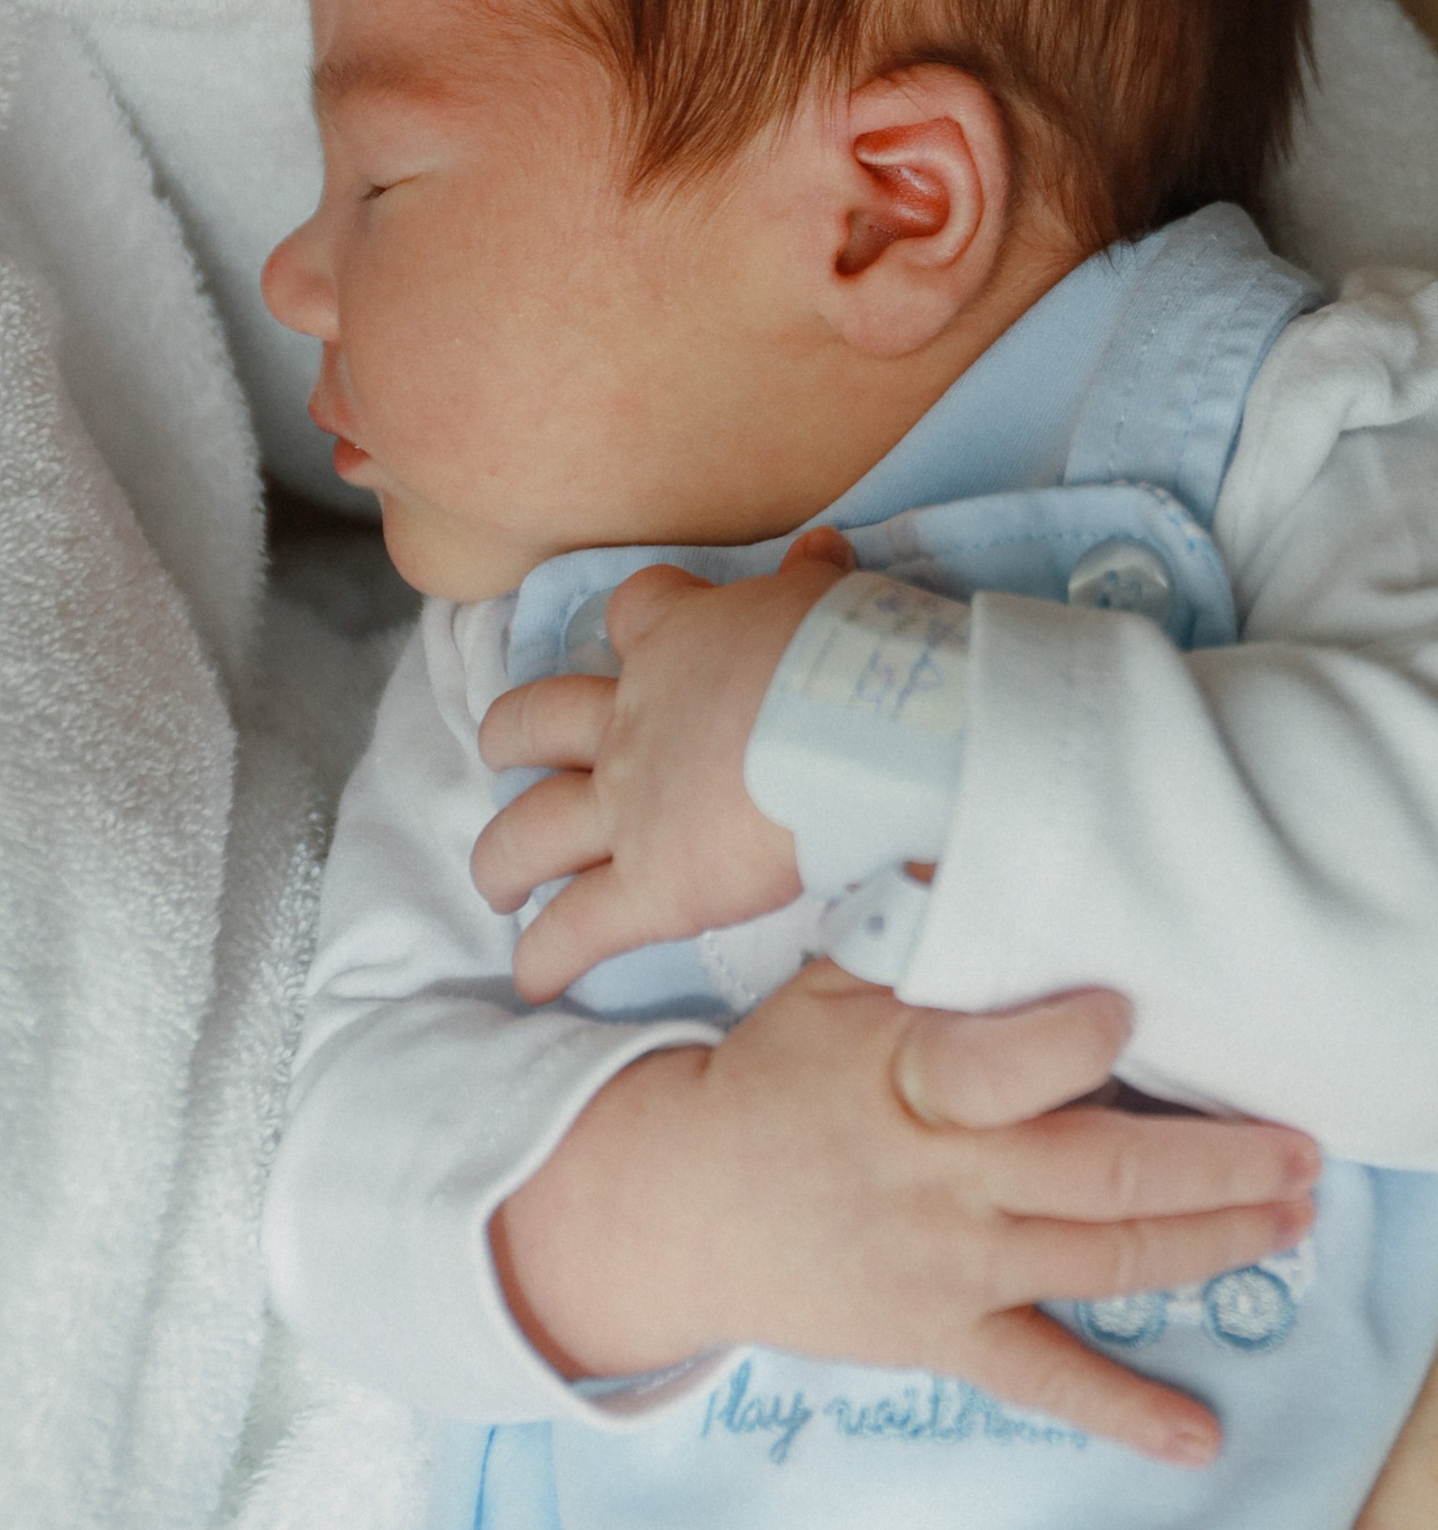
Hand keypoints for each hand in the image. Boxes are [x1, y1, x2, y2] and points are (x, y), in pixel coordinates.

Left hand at [473, 537, 851, 996]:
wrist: (849, 727)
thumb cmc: (849, 655)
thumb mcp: (829, 600)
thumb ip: (812, 581)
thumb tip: (820, 549)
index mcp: (677, 640)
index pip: (636, 611)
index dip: (639, 621)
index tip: (646, 634)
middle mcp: (631, 721)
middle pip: (535, 721)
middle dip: (514, 740)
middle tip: (511, 757)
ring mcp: (627, 805)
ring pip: (530, 829)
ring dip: (503, 857)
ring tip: (496, 881)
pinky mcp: (648, 885)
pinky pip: (577, 928)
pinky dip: (547, 956)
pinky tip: (534, 980)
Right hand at [491, 971, 1320, 1462]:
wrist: (682, 1207)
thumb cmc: (780, 1073)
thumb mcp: (835, 979)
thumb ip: (926, 919)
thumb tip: (997, 817)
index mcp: (913, 1079)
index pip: (1001, 1066)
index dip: (1072, 1041)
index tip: (1135, 1007)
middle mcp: (944, 1180)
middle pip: (1099, 1173)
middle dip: (1215, 1163)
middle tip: (1304, 1147)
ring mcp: (950, 1268)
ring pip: (1102, 1261)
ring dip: (1209, 1244)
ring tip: (1294, 1216)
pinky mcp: (944, 1336)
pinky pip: (1043, 1381)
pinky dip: (1122, 1414)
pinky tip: (1199, 1441)